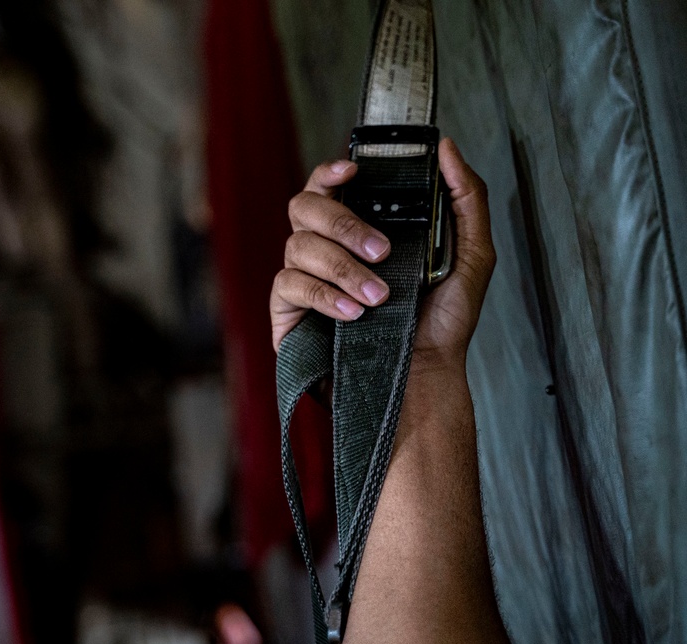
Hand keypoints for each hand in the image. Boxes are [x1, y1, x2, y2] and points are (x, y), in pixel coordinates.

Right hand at [269, 137, 494, 367]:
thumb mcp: (471, 255)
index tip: (353, 171)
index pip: (328, 186)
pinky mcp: (288, 314)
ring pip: (297, 245)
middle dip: (343, 223)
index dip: (330, 171)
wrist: (424, 377)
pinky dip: (324, 295)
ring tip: (378, 297)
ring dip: (342, 267)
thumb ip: (466, 198)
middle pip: (304, 206)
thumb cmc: (442, 323)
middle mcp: (325, 250)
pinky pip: (289, 285)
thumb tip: (449, 150)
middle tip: (382, 251)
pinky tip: (353, 313)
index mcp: (357, 231)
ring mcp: (303, 280)